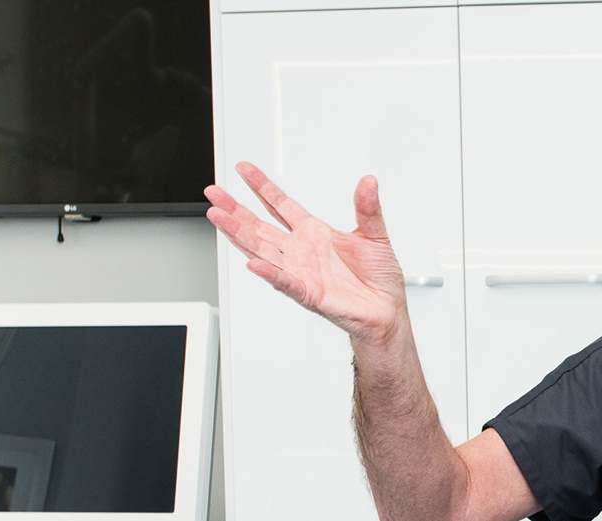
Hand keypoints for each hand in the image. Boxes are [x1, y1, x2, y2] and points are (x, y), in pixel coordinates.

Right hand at [205, 162, 406, 346]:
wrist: (387, 310)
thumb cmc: (378, 277)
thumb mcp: (375, 234)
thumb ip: (367, 208)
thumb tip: (369, 181)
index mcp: (314, 234)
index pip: (281, 205)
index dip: (262, 187)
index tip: (244, 169)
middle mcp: (301, 251)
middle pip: (260, 226)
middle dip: (236, 209)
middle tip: (214, 193)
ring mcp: (300, 272)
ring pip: (262, 251)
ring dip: (239, 235)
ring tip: (218, 217)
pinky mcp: (308, 294)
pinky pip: (285, 282)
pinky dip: (270, 274)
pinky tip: (253, 263)